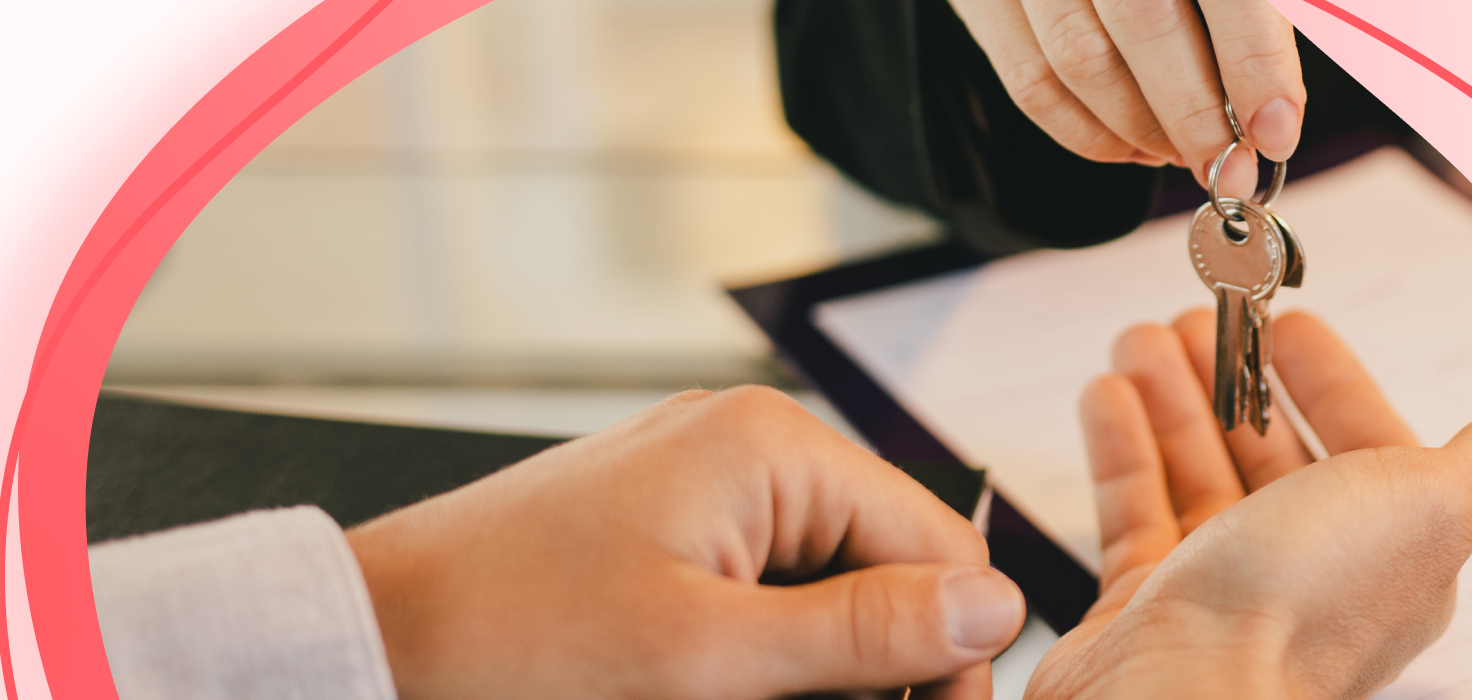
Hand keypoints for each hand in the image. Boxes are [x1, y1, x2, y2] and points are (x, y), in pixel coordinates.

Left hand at [346, 386, 1026, 699]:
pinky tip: (732, 689)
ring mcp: (707, 478)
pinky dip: (770, 648)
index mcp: (774, 445)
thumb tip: (1000, 607)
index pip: (935, 542)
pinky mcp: (673, 521)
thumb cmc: (513, 637)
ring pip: (830, 580)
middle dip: (881, 658)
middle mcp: (751, 442)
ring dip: (824, 661)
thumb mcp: (707, 656)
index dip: (951, 647)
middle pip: (887, 560)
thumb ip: (862, 633)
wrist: (374, 632)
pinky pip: (768, 584)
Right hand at [949, 0, 1305, 196]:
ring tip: (1184, 154)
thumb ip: (1256, 15)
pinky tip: (1132, 146)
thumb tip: (1275, 115)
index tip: (1276, 132)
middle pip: (1144, 24)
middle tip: (1230, 168)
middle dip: (1195, 115)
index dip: (1253, 62)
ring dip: (1142, 129)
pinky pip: (1030, 82)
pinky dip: (1086, 134)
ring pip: (1080, 62)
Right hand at [1028, 310, 1471, 697]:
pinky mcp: (1148, 607)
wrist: (1181, 696)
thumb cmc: (1300, 611)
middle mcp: (1311, 574)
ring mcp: (1226, 593)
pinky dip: (1122, 448)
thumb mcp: (1431, 505)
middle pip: (1274, 453)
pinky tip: (1106, 395)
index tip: (1287, 322)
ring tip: (1141, 340)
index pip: (1368, 442)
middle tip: (1199, 317)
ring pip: (1199, 474)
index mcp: (1392, 551)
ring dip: (1173, 399)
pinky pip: (1135, 512)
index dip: (1329, 377)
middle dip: (1235, 377)